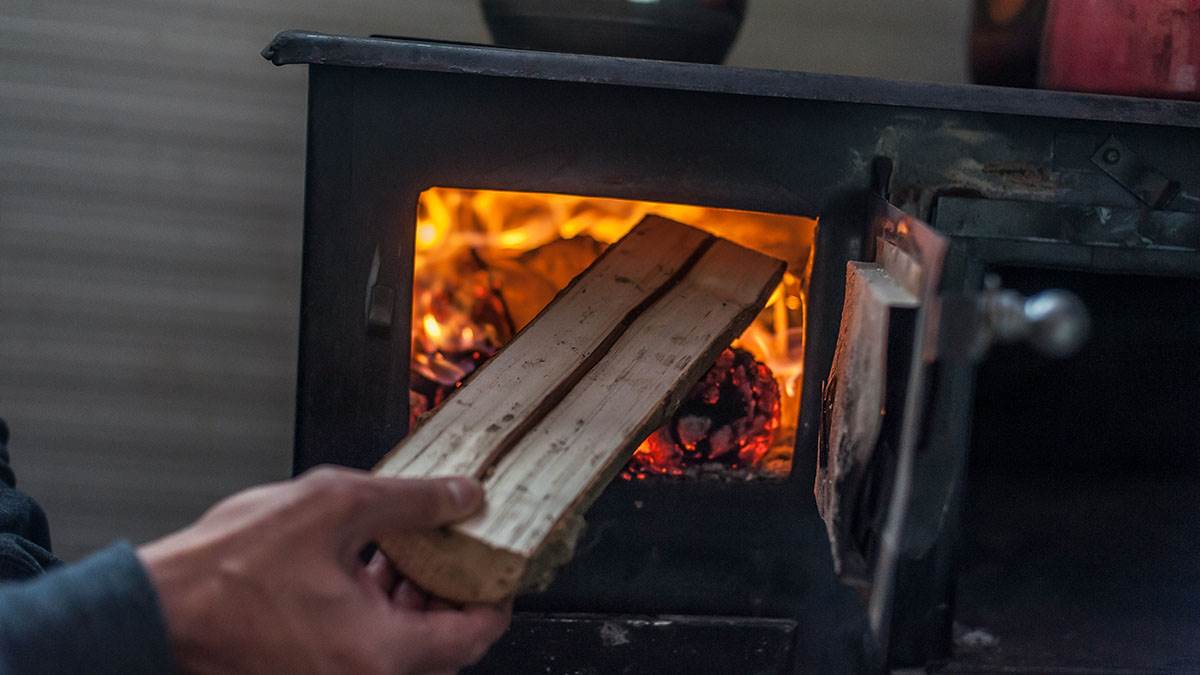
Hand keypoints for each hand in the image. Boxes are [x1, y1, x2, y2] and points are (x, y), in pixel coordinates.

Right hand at [138, 467, 511, 673]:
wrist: (156, 609)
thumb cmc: (227, 570)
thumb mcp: (334, 507)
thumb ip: (411, 501)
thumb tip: (463, 497)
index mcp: (379, 654)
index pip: (471, 637)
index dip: (496, 600)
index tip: (503, 571)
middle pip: (440, 647)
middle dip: (453, 595)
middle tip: (461, 552)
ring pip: (402, 648)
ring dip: (415, 600)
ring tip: (413, 550)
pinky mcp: (308, 672)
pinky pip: (366, 648)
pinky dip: (378, 612)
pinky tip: (369, 564)